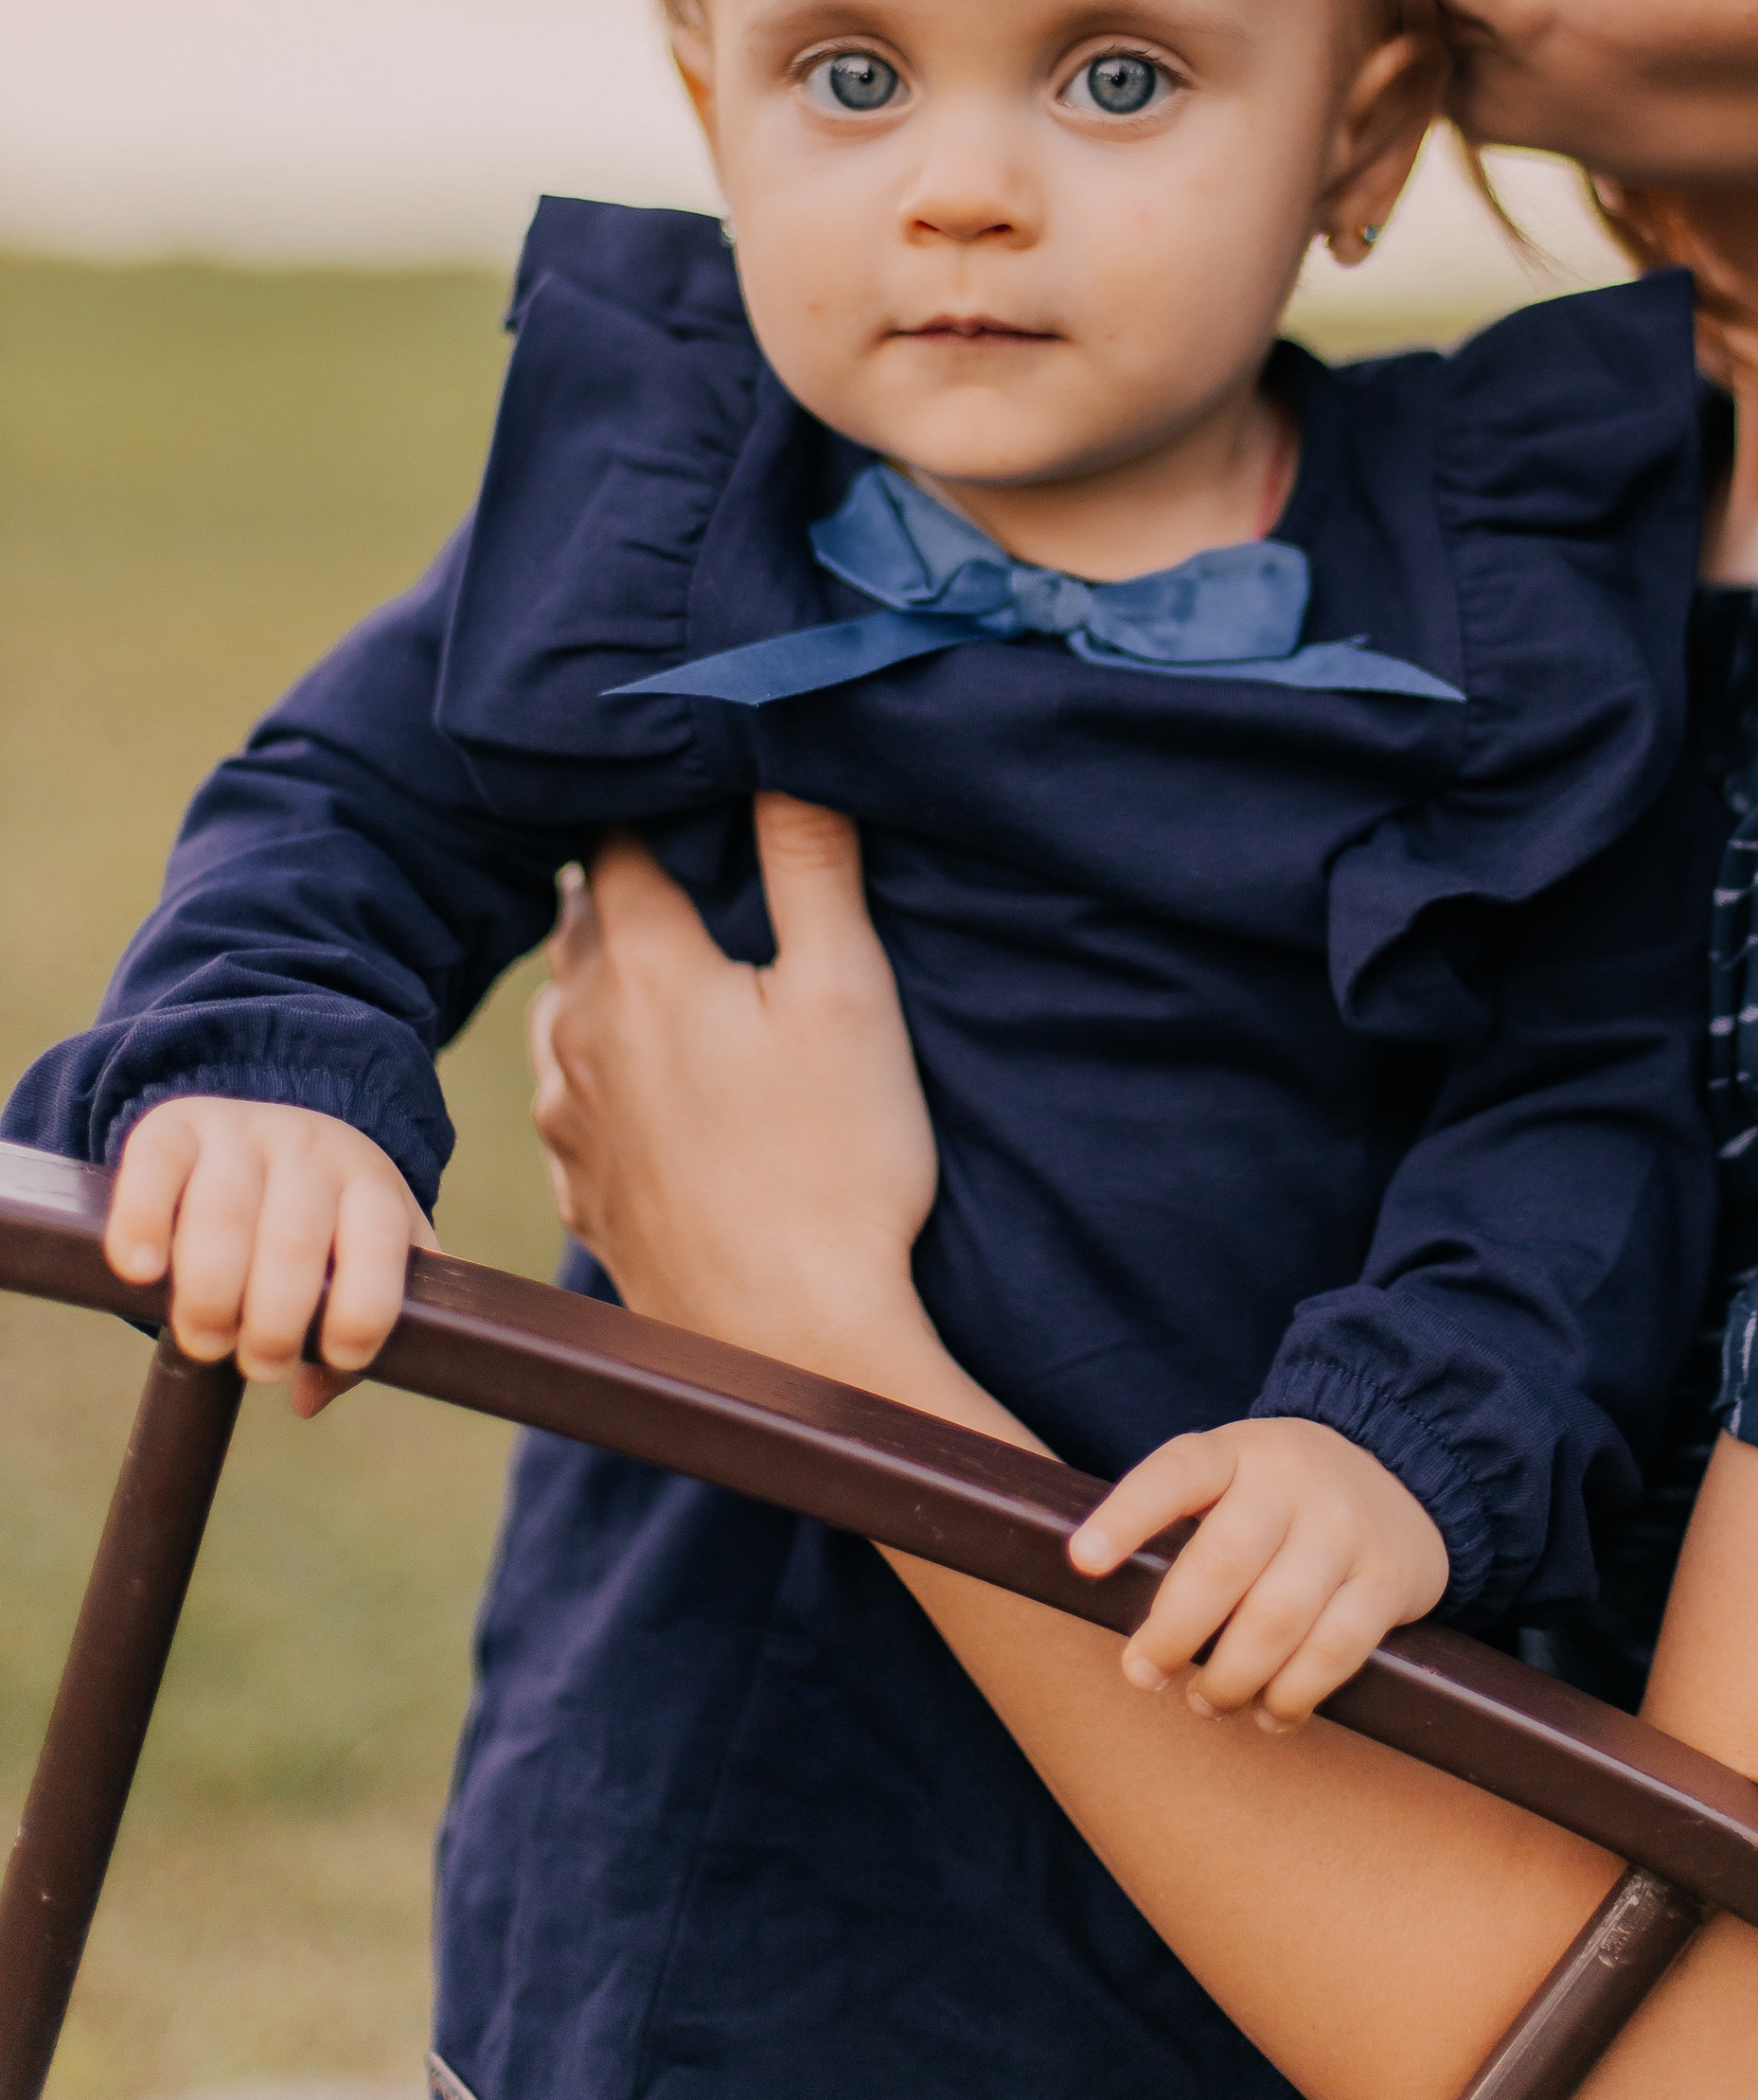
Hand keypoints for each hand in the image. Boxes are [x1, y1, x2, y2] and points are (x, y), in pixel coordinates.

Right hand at [103, 1094, 430, 1417]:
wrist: (268, 1136)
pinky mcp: (173, 1129)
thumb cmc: (324, 1222)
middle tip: (258, 1366)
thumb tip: (310, 1396)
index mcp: (369, 1183)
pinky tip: (143, 1273)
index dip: (362, 1310)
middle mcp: (310, 1149)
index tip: (336, 1357)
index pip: (380, 1241)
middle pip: (294, 1237)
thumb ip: (359, 1324)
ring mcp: (240, 1132)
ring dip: (210, 1292)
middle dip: (275, 1321)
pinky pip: (154, 1167)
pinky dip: (143, 1224)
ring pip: (225, 1210)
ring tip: (206, 1341)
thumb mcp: (363, 1257)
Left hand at [528, 793, 938, 1363]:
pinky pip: (578, 1098)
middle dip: (626, 889)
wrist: (796, 1344)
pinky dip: (610, 1070)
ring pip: (568, 1011)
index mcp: (643, 969)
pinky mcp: (584, 1190)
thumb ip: (812, 864)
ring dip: (610, 980)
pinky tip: (668, 1087)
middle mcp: (581, 1035)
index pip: (612, 848)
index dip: (648, 810)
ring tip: (678, 973)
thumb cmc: (838, 1162)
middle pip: (582, 925)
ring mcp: (573, 1121)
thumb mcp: (848, 992)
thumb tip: (786, 755)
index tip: (682, 789)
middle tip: (691, 870)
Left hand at [1069, 1416, 1450, 1731]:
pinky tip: (1269, 1711)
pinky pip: (1333, 1652)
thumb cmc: (1277, 1503)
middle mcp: (1292, 1479)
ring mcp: (1347, 1525)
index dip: (1125, 1516)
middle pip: (1221, 1564)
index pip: (1174, 1474)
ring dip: (1229, 1680)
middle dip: (1172, 1635)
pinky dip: (1292, 1696)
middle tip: (1142, 1675)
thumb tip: (1113, 1622)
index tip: (1081, 1562)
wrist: (1396, 1483)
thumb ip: (1179, 1530)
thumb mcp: (1228, 1483)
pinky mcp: (1389, 1578)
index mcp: (1235, 1451)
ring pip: (1276, 1620)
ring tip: (1206, 1702)